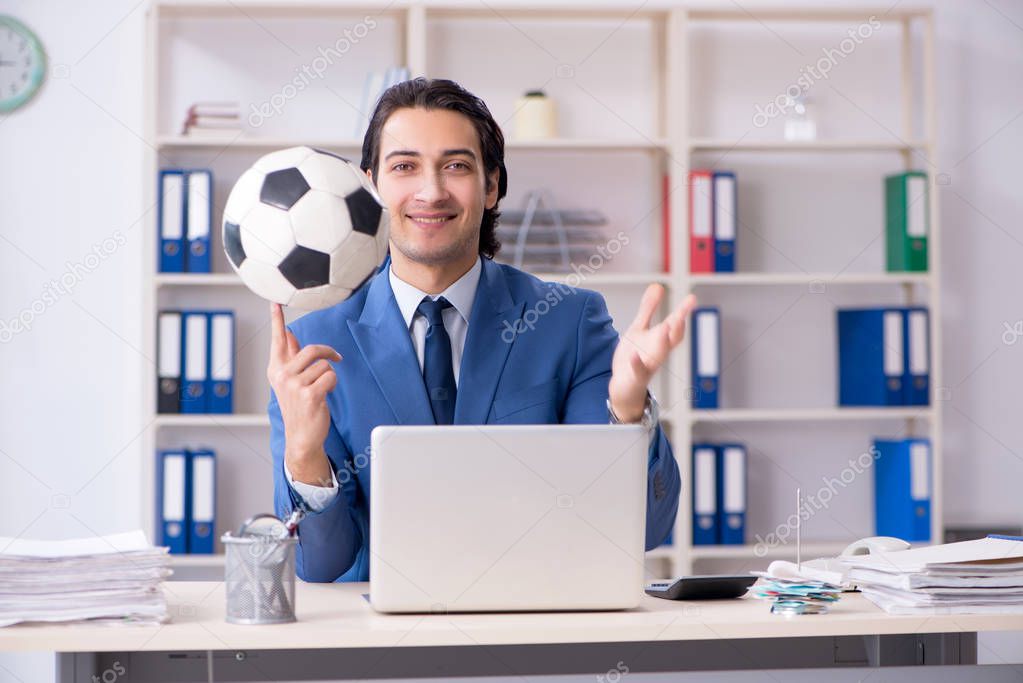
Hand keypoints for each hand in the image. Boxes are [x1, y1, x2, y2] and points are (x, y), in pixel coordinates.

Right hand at [266, 302, 340, 485]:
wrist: (301, 437)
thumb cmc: (299, 406)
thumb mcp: (290, 381)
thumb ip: (290, 357)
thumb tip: (289, 333)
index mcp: (276, 369)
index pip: (278, 340)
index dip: (276, 320)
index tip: (275, 302)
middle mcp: (282, 375)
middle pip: (312, 349)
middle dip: (329, 352)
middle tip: (336, 357)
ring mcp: (294, 385)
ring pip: (324, 364)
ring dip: (329, 374)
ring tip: (323, 387)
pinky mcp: (309, 394)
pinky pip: (331, 376)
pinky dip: (333, 383)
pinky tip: (326, 394)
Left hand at [609, 286, 696, 421]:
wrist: (624, 387)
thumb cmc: (634, 357)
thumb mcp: (639, 329)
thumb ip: (648, 309)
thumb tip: (657, 286)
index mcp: (659, 339)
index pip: (674, 325)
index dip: (683, 312)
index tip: (692, 299)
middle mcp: (658, 352)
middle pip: (671, 340)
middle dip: (677, 327)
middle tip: (681, 314)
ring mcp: (648, 365)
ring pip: (659, 356)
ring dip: (663, 343)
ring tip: (665, 328)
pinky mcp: (636, 376)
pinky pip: (639, 371)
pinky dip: (638, 364)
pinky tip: (635, 355)